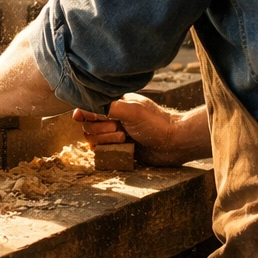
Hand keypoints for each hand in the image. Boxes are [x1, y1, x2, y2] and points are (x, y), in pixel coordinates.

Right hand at [74, 94, 208, 166]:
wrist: (174, 143)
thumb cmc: (156, 123)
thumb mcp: (131, 111)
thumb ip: (107, 107)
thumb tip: (83, 109)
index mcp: (114, 104)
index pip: (88, 108)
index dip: (85, 114)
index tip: (83, 118)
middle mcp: (112, 119)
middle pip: (88, 127)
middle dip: (101, 129)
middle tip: (119, 129)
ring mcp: (115, 135)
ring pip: (94, 141)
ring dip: (107, 140)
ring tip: (124, 138)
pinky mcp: (119, 150)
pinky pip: (103, 153)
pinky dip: (110, 151)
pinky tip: (125, 148)